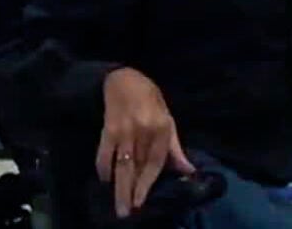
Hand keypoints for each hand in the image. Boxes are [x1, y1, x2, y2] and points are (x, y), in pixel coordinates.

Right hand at [97, 68, 194, 218]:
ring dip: (119, 186)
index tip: (142, 200)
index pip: (156, 161)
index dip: (148, 182)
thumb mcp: (168, 119)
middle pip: (138, 167)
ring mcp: (124, 131)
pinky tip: (105, 180)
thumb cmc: (150, 99)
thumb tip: (188, 170)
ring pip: (121, 164)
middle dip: (132, 191)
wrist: (123, 79)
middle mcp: (144, 131)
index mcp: (162, 128)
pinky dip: (103, 168)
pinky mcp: (107, 130)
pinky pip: (104, 154)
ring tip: (118, 206)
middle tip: (128, 212)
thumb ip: (175, 147)